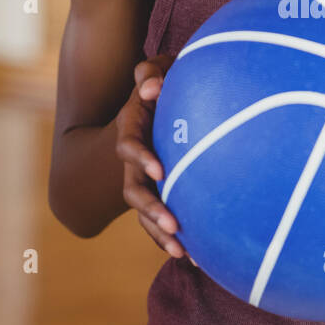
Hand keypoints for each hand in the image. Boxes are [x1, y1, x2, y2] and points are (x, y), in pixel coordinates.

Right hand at [115, 52, 193, 260]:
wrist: (164, 99)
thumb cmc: (164, 79)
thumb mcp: (157, 68)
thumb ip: (151, 71)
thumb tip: (151, 86)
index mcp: (132, 130)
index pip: (128, 148)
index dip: (141, 159)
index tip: (160, 171)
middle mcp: (135, 160)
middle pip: (133, 190)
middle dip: (152, 210)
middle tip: (174, 226)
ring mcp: (146, 179)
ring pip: (144, 213)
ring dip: (159, 234)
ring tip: (182, 252)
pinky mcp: (160, 191)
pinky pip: (160, 220)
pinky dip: (173, 238)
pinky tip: (196, 257)